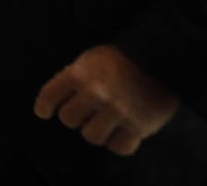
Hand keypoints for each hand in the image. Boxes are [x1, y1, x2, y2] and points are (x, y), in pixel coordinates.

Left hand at [34, 44, 179, 155]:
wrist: (162, 58)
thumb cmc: (122, 59)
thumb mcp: (91, 59)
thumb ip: (74, 78)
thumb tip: (57, 101)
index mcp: (79, 74)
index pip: (49, 96)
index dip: (45, 106)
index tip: (44, 112)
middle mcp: (95, 93)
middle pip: (69, 120)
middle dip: (76, 116)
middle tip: (88, 110)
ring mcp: (117, 110)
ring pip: (91, 136)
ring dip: (97, 130)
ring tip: (107, 120)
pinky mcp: (139, 126)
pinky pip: (118, 148)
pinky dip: (120, 142)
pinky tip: (123, 131)